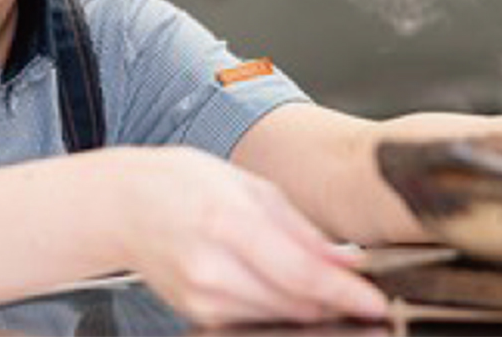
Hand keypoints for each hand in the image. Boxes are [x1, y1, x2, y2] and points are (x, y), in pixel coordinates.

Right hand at [115, 147, 387, 326]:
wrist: (125, 205)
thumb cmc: (184, 183)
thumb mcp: (250, 186)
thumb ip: (300, 228)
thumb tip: (346, 260)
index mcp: (229, 223)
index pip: (303, 274)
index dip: (346, 293)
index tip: (376, 301)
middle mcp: (213, 269)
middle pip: (296, 303)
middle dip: (335, 300)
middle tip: (360, 290)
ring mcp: (202, 299)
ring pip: (280, 316)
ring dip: (310, 305)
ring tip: (321, 280)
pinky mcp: (197, 315)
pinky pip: (255, 319)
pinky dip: (279, 307)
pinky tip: (284, 285)